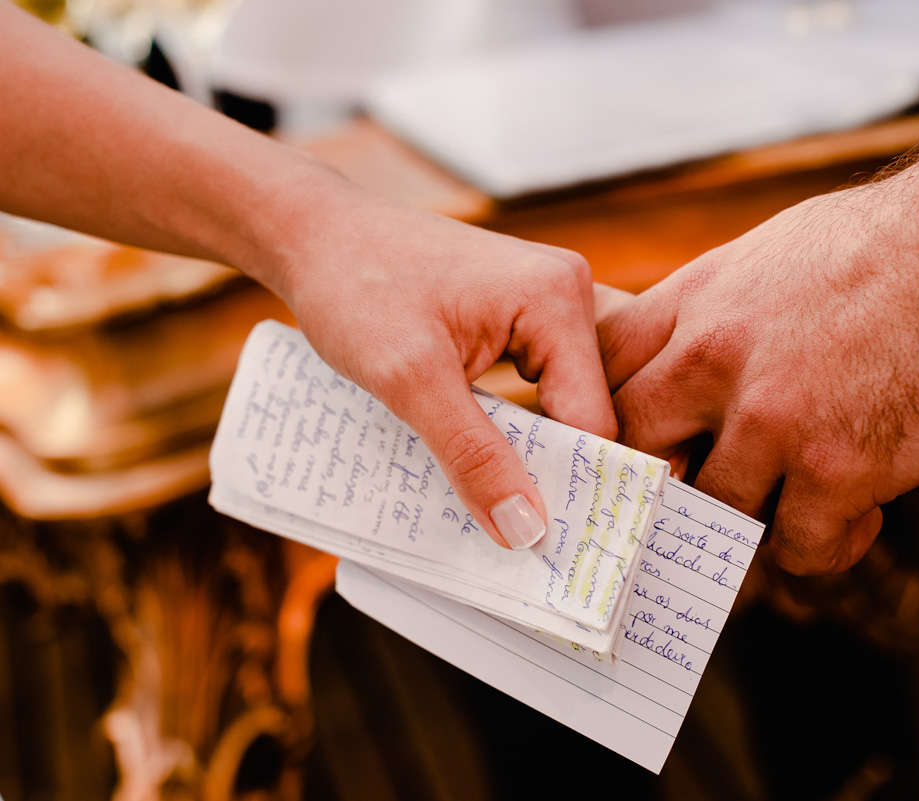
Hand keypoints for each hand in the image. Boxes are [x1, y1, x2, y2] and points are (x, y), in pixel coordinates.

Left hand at [256, 177, 616, 549]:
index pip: (594, 417)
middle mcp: (567, 292)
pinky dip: (516, 425)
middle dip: (556, 470)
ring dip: (533, 451)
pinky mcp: (524, 313)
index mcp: (556, 296)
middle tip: (526, 538)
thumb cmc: (356, 286)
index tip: (553, 547)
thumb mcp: (409, 380)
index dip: (575, 484)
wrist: (314, 234)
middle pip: (586, 410)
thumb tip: (526, 530)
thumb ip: (473, 456)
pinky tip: (491, 460)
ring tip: (507, 508)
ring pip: (562, 402)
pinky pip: (539, 383)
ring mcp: (548, 301)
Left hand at [597, 155, 918, 573]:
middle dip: (662, 479)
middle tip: (713, 490)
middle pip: (633, 449)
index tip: (639, 444)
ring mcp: (771, 415)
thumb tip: (693, 359)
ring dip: (759, 517)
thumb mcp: (777, 251)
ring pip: (714, 511)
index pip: (602, 371)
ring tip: (809, 500)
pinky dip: (827, 546)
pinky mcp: (838, 464)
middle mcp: (714, 359)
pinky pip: (798, 548)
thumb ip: (720, 311)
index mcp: (698, 300)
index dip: (607, 415)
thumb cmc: (899, 241)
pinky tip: (863, 514)